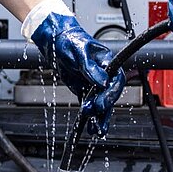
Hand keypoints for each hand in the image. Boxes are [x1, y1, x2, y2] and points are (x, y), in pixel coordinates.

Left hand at [31, 12, 125, 134]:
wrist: (56, 41)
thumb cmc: (70, 41)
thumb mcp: (79, 52)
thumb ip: (90, 68)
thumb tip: (102, 81)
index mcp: (107, 62)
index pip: (116, 80)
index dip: (111, 92)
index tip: (102, 102)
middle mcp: (103, 74)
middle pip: (109, 94)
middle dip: (103, 106)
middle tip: (94, 112)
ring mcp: (93, 83)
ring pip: (101, 103)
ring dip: (100, 117)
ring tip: (97, 130)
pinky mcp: (83, 89)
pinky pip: (89, 104)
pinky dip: (90, 116)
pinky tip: (91, 127)